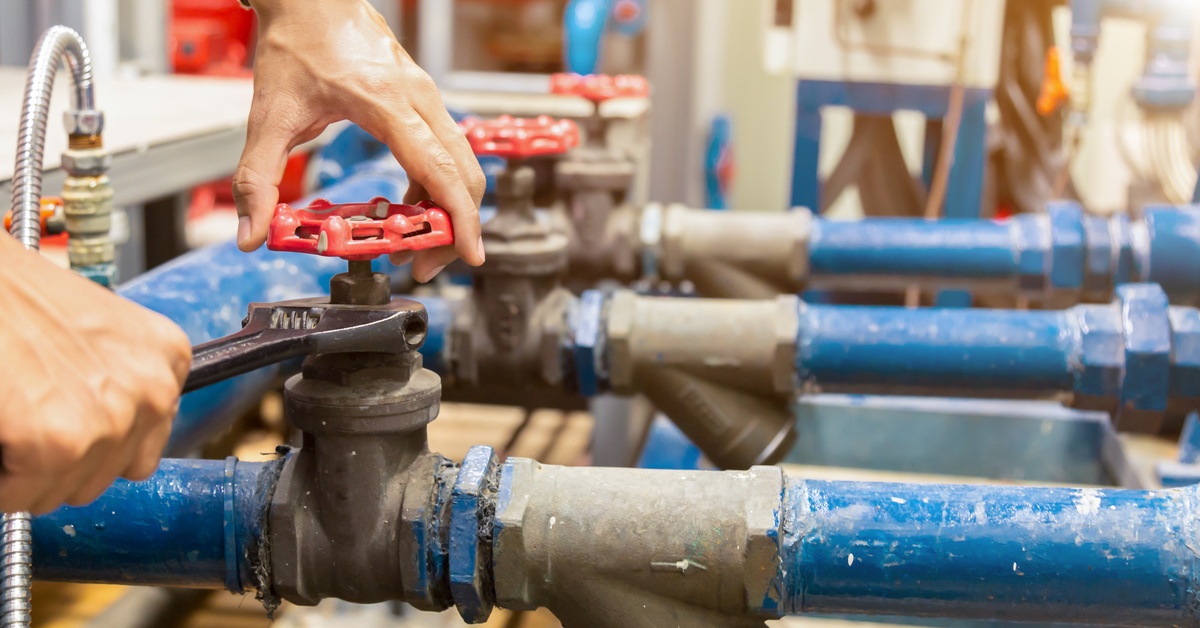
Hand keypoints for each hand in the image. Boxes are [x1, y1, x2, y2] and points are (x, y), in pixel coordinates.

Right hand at [0, 237, 190, 513]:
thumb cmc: (23, 296)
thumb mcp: (100, 334)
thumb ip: (120, 383)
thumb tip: (110, 439)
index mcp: (168, 358)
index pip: (145, 442)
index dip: (95, 440)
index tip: (66, 424)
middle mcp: (153, 391)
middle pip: (110, 472)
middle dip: (65, 458)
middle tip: (31, 419)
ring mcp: (113, 419)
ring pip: (68, 490)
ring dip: (33, 471)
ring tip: (16, 420)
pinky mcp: (61, 442)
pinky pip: (23, 495)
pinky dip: (4, 480)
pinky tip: (3, 432)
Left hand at [235, 0, 485, 281]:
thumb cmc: (296, 44)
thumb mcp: (270, 115)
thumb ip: (258, 179)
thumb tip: (253, 232)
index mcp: (388, 104)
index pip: (440, 170)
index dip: (459, 218)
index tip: (469, 255)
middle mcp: (420, 100)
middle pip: (463, 175)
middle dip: (452, 228)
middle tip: (422, 265)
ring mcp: (428, 99)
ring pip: (461, 165)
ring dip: (445, 210)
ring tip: (408, 242)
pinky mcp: (425, 102)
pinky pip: (446, 153)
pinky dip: (436, 187)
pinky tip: (405, 206)